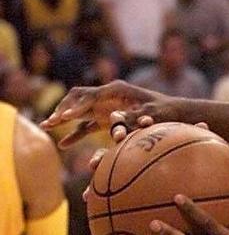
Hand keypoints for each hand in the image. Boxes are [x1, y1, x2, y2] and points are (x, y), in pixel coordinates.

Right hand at [41, 80, 170, 147]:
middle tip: (50, 122)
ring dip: (63, 118)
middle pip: (78, 98)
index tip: (64, 118)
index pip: (90, 96)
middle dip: (63, 109)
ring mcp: (106, 106)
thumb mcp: (152, 112)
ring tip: (46, 127)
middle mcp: (108, 95)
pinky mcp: (107, 119)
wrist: (176, 113)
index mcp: (117, 89)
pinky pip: (86, 126)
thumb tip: (117, 120)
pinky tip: (63, 145)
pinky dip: (75, 134)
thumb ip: (134, 115)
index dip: (76, 107)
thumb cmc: (166, 111)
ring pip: (78, 110)